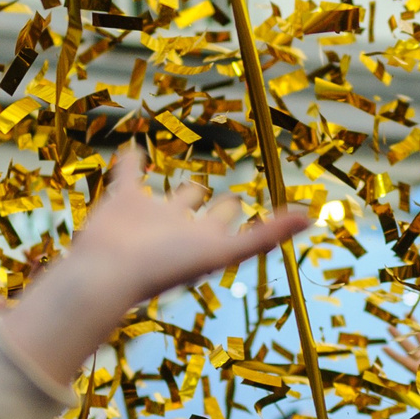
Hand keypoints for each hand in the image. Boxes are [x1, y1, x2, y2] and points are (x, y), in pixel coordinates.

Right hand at [0, 149, 311, 388]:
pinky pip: (128, 173)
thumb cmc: (166, 267)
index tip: (255, 203)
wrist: (107, 274)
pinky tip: (133, 145)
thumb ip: (268, 235)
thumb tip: (312, 217)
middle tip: (229, 196)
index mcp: (205, 238)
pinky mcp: (121, 201)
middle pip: (202, 209)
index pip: (229, 219)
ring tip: (181, 171)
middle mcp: (180, 227)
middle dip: (215, 202)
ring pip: (167, 194)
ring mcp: (149, 214)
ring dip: (174, 184)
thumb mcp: (226, 251)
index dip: (242, 211)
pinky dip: (131, 160)